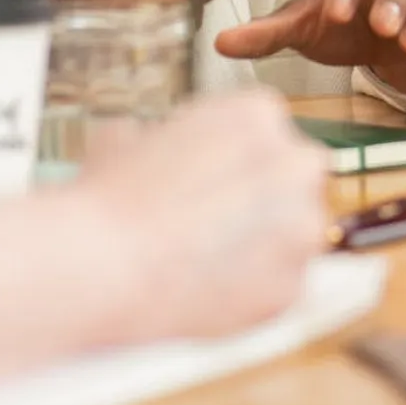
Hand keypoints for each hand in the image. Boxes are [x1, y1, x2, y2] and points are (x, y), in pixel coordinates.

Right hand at [75, 90, 329, 340]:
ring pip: (296, 234)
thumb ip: (162, 136)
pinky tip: (209, 289)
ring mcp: (301, 229)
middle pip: (298, 177)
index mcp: (260, 114)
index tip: (211, 181)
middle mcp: (296, 163)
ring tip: (209, 258)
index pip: (269, 134)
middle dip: (267, 197)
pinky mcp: (292, 287)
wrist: (103, 262)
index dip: (236, 160)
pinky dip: (253, 290)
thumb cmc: (108, 196)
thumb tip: (146, 143)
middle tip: (219, 219)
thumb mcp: (129, 136)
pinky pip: (281, 285)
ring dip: (265, 244)